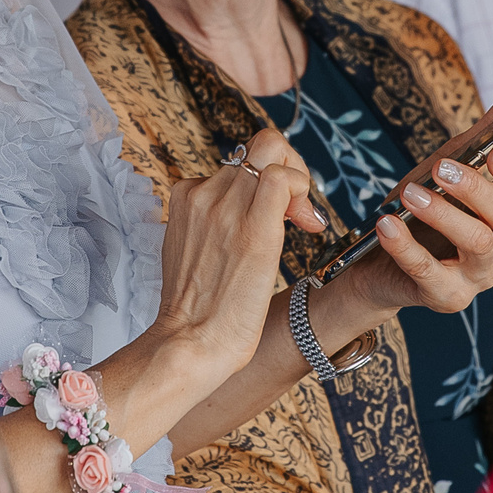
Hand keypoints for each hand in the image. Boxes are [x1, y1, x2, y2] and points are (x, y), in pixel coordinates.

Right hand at [156, 127, 317, 380]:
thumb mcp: (194, 252)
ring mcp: (224, 208)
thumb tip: (246, 214)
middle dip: (289, 171)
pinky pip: (283, 176)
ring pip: (271, 151)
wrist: (190, 344)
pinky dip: (302, 188)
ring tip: (302, 222)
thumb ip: (214, 224)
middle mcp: (201, 194)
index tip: (278, 212)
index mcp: (185, 198)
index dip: (264, 179)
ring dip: (298, 182)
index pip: (236, 163)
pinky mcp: (253, 229)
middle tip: (298, 211)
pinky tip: (306, 223)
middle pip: (258, 147)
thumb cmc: (198, 312)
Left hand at [349, 86, 492, 316]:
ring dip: (442, 214)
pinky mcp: (449, 297)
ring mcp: (478, 274)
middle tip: (439, 168)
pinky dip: (405, 246)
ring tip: (409, 194)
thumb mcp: (449, 165)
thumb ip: (487, 131)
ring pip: (476, 243)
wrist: (379, 262)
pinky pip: (430, 272)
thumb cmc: (423, 210)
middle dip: (472, 188)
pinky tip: (385, 225)